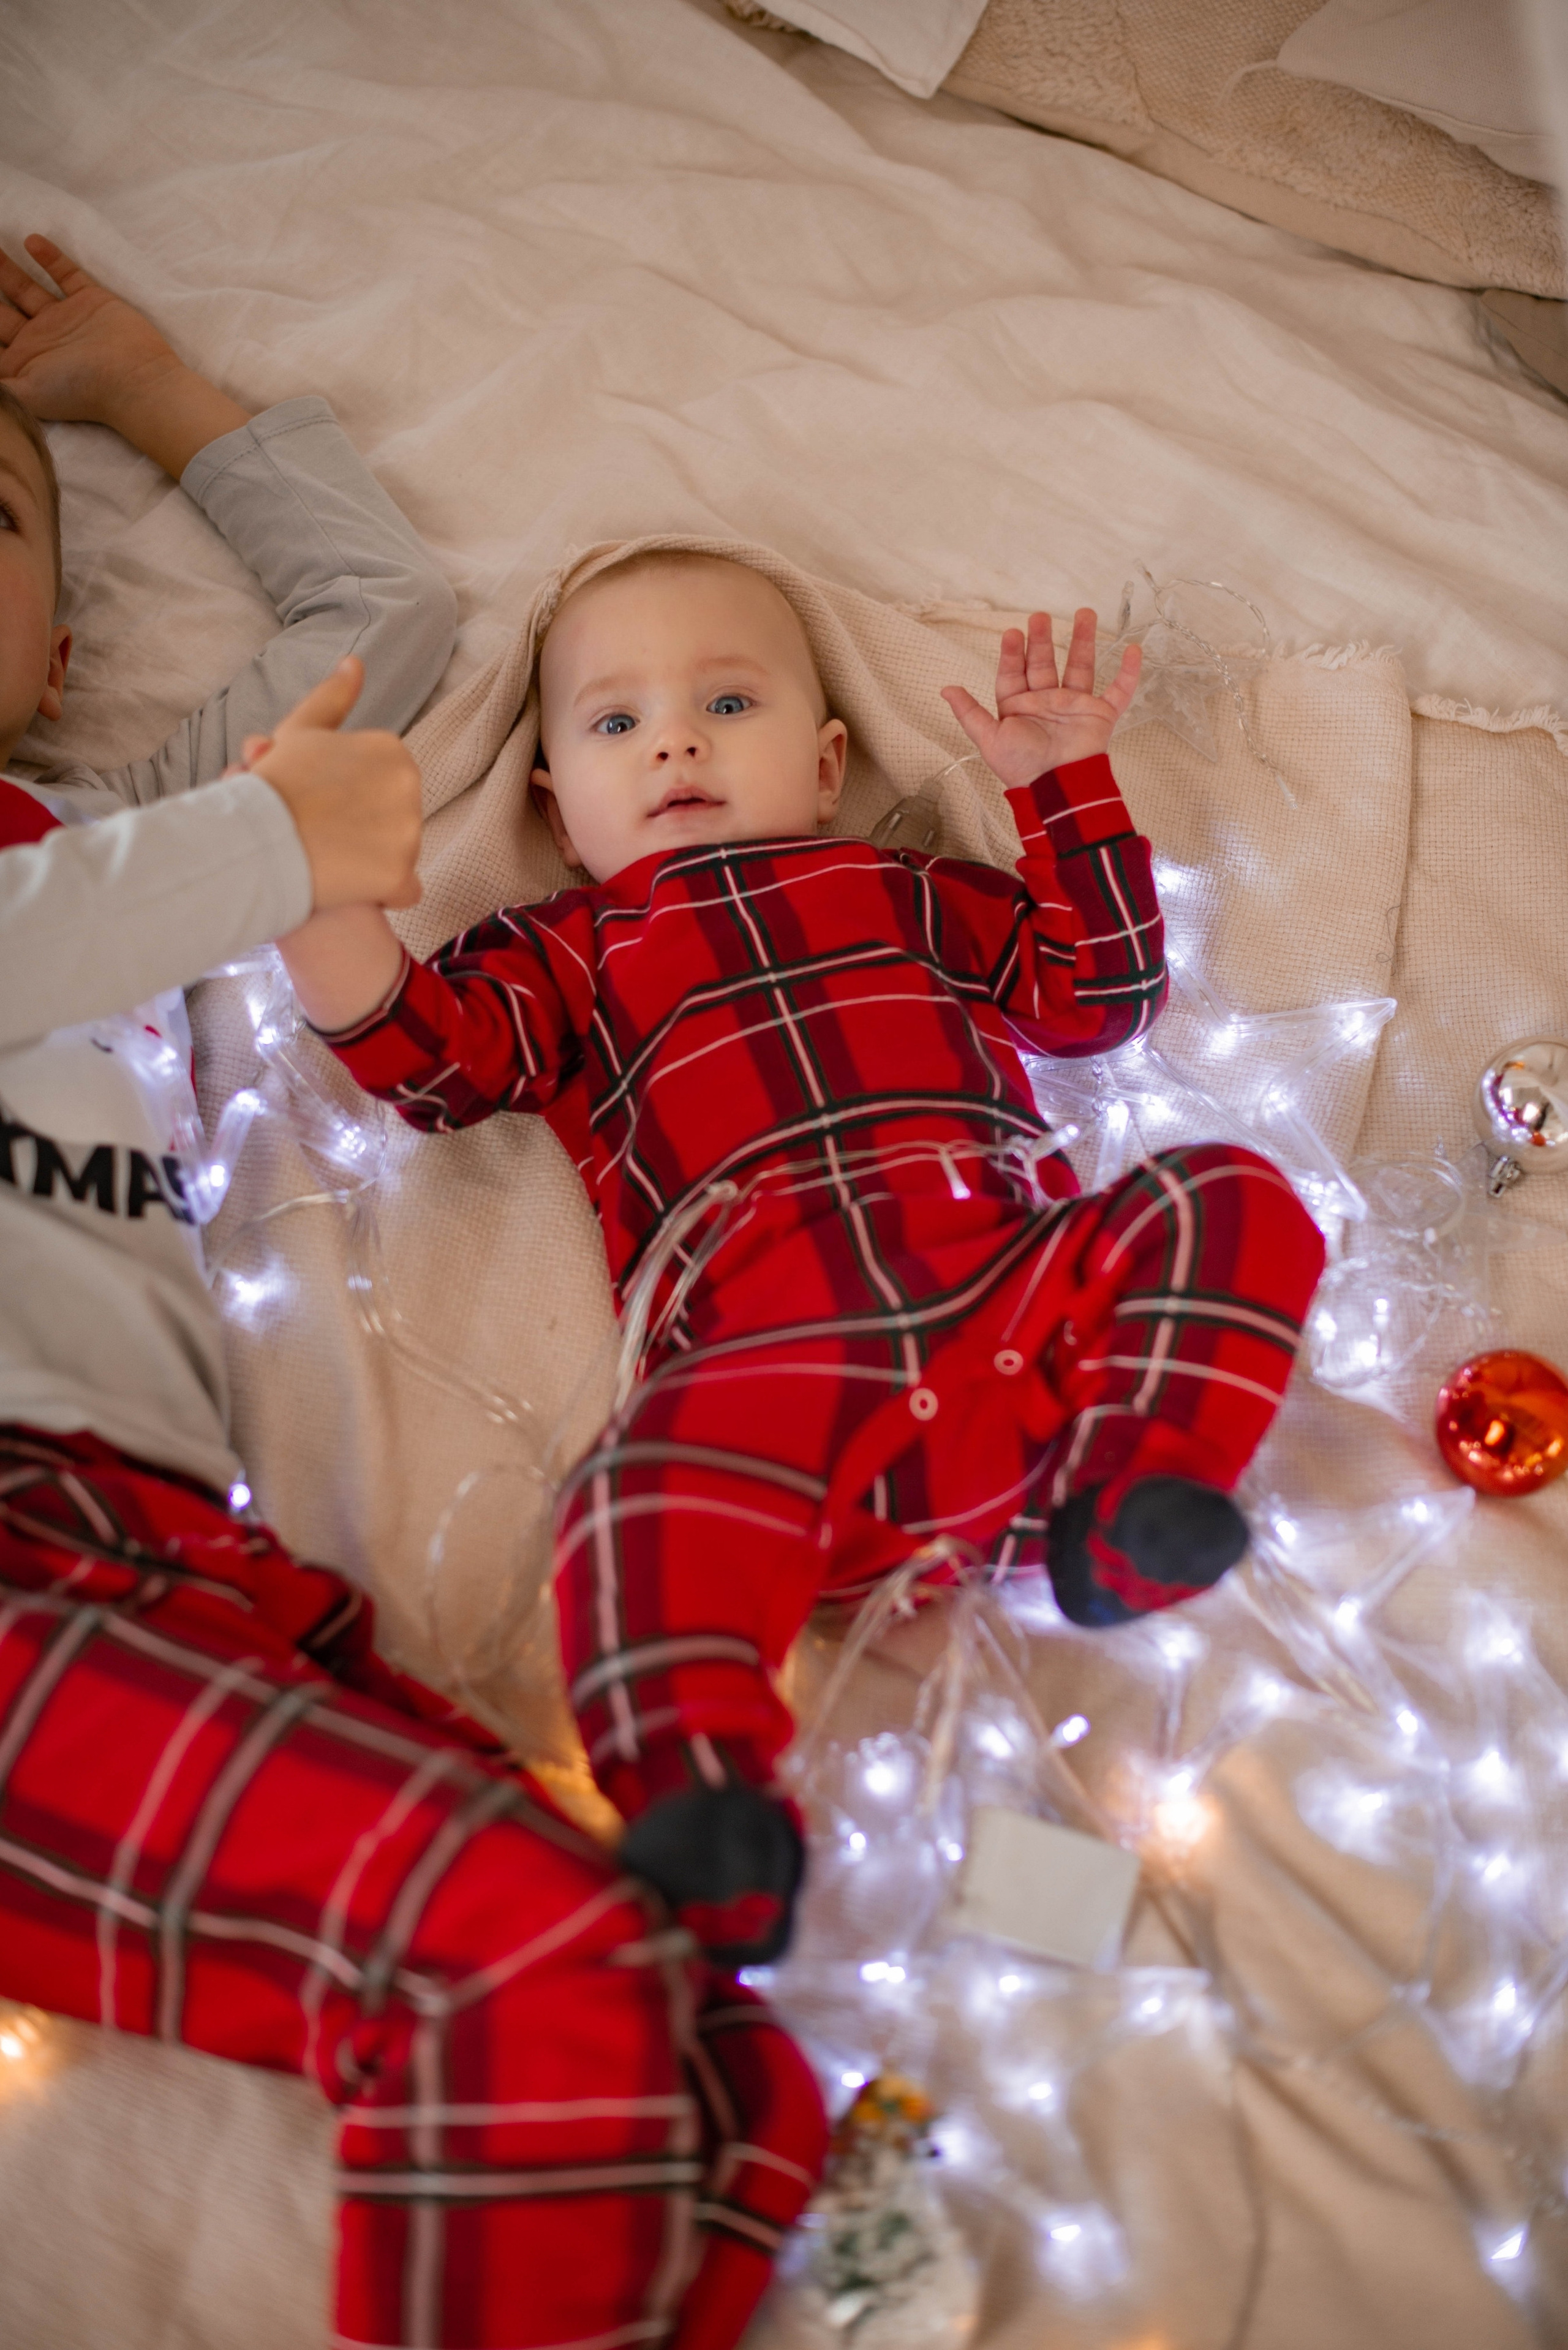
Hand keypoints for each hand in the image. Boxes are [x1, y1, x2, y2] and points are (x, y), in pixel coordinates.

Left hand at [0, 235, 248, 476]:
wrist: (134, 380)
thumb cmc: (80, 390)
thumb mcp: (25, 393)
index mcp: (23, 361)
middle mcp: (41, 339)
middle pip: (2, 310)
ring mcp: (66, 319)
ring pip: (27, 288)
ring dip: (7, 269)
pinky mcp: (91, 302)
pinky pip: (66, 274)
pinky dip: (50, 258)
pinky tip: (31, 241)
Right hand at [246, 657, 423, 912]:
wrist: (255, 838)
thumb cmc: (274, 783)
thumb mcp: (301, 731)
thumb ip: (332, 697)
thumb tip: (355, 662)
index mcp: (393, 751)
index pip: (385, 787)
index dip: (351, 800)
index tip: (320, 804)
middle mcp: (410, 786)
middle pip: (396, 821)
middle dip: (364, 831)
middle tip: (321, 833)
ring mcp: (407, 832)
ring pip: (400, 856)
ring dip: (370, 863)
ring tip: (328, 858)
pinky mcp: (399, 873)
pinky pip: (406, 891)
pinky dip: (384, 893)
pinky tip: (351, 888)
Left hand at [941, 608, 1141, 789]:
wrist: (1057, 787)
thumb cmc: (1022, 768)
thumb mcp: (989, 739)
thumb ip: (970, 713)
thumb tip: (945, 689)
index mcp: (1019, 709)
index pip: (1014, 674)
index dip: (1012, 654)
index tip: (1012, 633)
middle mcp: (1046, 704)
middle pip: (1045, 664)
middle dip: (1042, 640)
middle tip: (1040, 616)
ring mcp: (1074, 707)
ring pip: (1081, 667)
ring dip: (1083, 640)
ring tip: (1085, 613)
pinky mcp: (1099, 715)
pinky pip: (1118, 692)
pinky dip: (1128, 674)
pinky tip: (1133, 650)